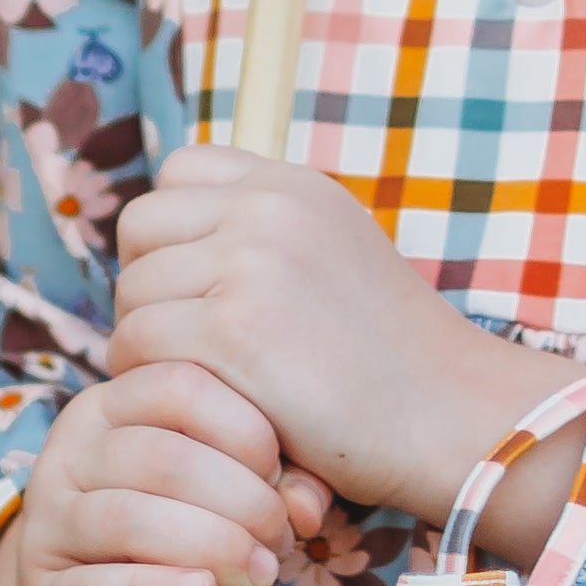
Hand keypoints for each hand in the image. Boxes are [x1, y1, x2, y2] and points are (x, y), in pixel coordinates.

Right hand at [0, 362, 333, 585]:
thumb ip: (258, 480)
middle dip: (240, 500)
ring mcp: (47, 524)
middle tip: (279, 540)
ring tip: (257, 574)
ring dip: (210, 548)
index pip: (179, 384)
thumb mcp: (206, 492)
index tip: (281, 477)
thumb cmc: (162, 537)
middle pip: (162, 457)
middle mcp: (70, 452)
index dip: (244, 428)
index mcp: (111, 405)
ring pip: (128, 519)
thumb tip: (306, 507)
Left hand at [111, 151, 573, 554]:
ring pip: (133, 293)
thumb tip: (172, 249)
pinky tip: (201, 406)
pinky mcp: (232, 332)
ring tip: (199, 381)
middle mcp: (268, 207)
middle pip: (141, 228)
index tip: (194, 285)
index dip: (171, 230)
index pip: (179, 170)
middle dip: (149, 286)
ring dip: (149, 344)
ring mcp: (249, 265)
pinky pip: (139, 347)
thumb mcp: (334, 255)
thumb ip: (267, 235)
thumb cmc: (390, 358)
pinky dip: (153, 383)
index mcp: (293, 185)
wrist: (452, 415)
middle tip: (184, 342)